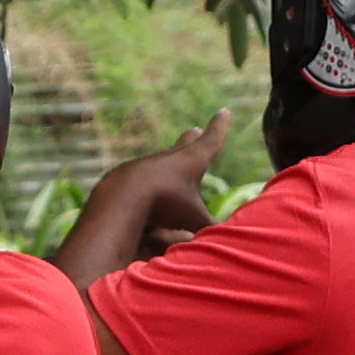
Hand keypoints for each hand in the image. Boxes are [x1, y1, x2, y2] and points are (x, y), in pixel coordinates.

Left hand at [66, 128, 229, 275]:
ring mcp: (148, 165)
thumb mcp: (194, 219)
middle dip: (192, 139)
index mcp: (192, 161)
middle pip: (185, 145)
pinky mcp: (128, 177)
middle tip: (195, 130)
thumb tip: (234, 242)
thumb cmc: (165, 204)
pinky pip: (144, 177)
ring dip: (170, 162)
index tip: (224, 112)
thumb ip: (213, 229)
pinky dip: (149, 180)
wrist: (121, 197)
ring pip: (163, 161)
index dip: (219, 128)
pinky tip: (145, 187)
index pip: (211, 141)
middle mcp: (170, 158)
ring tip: (173, 162)